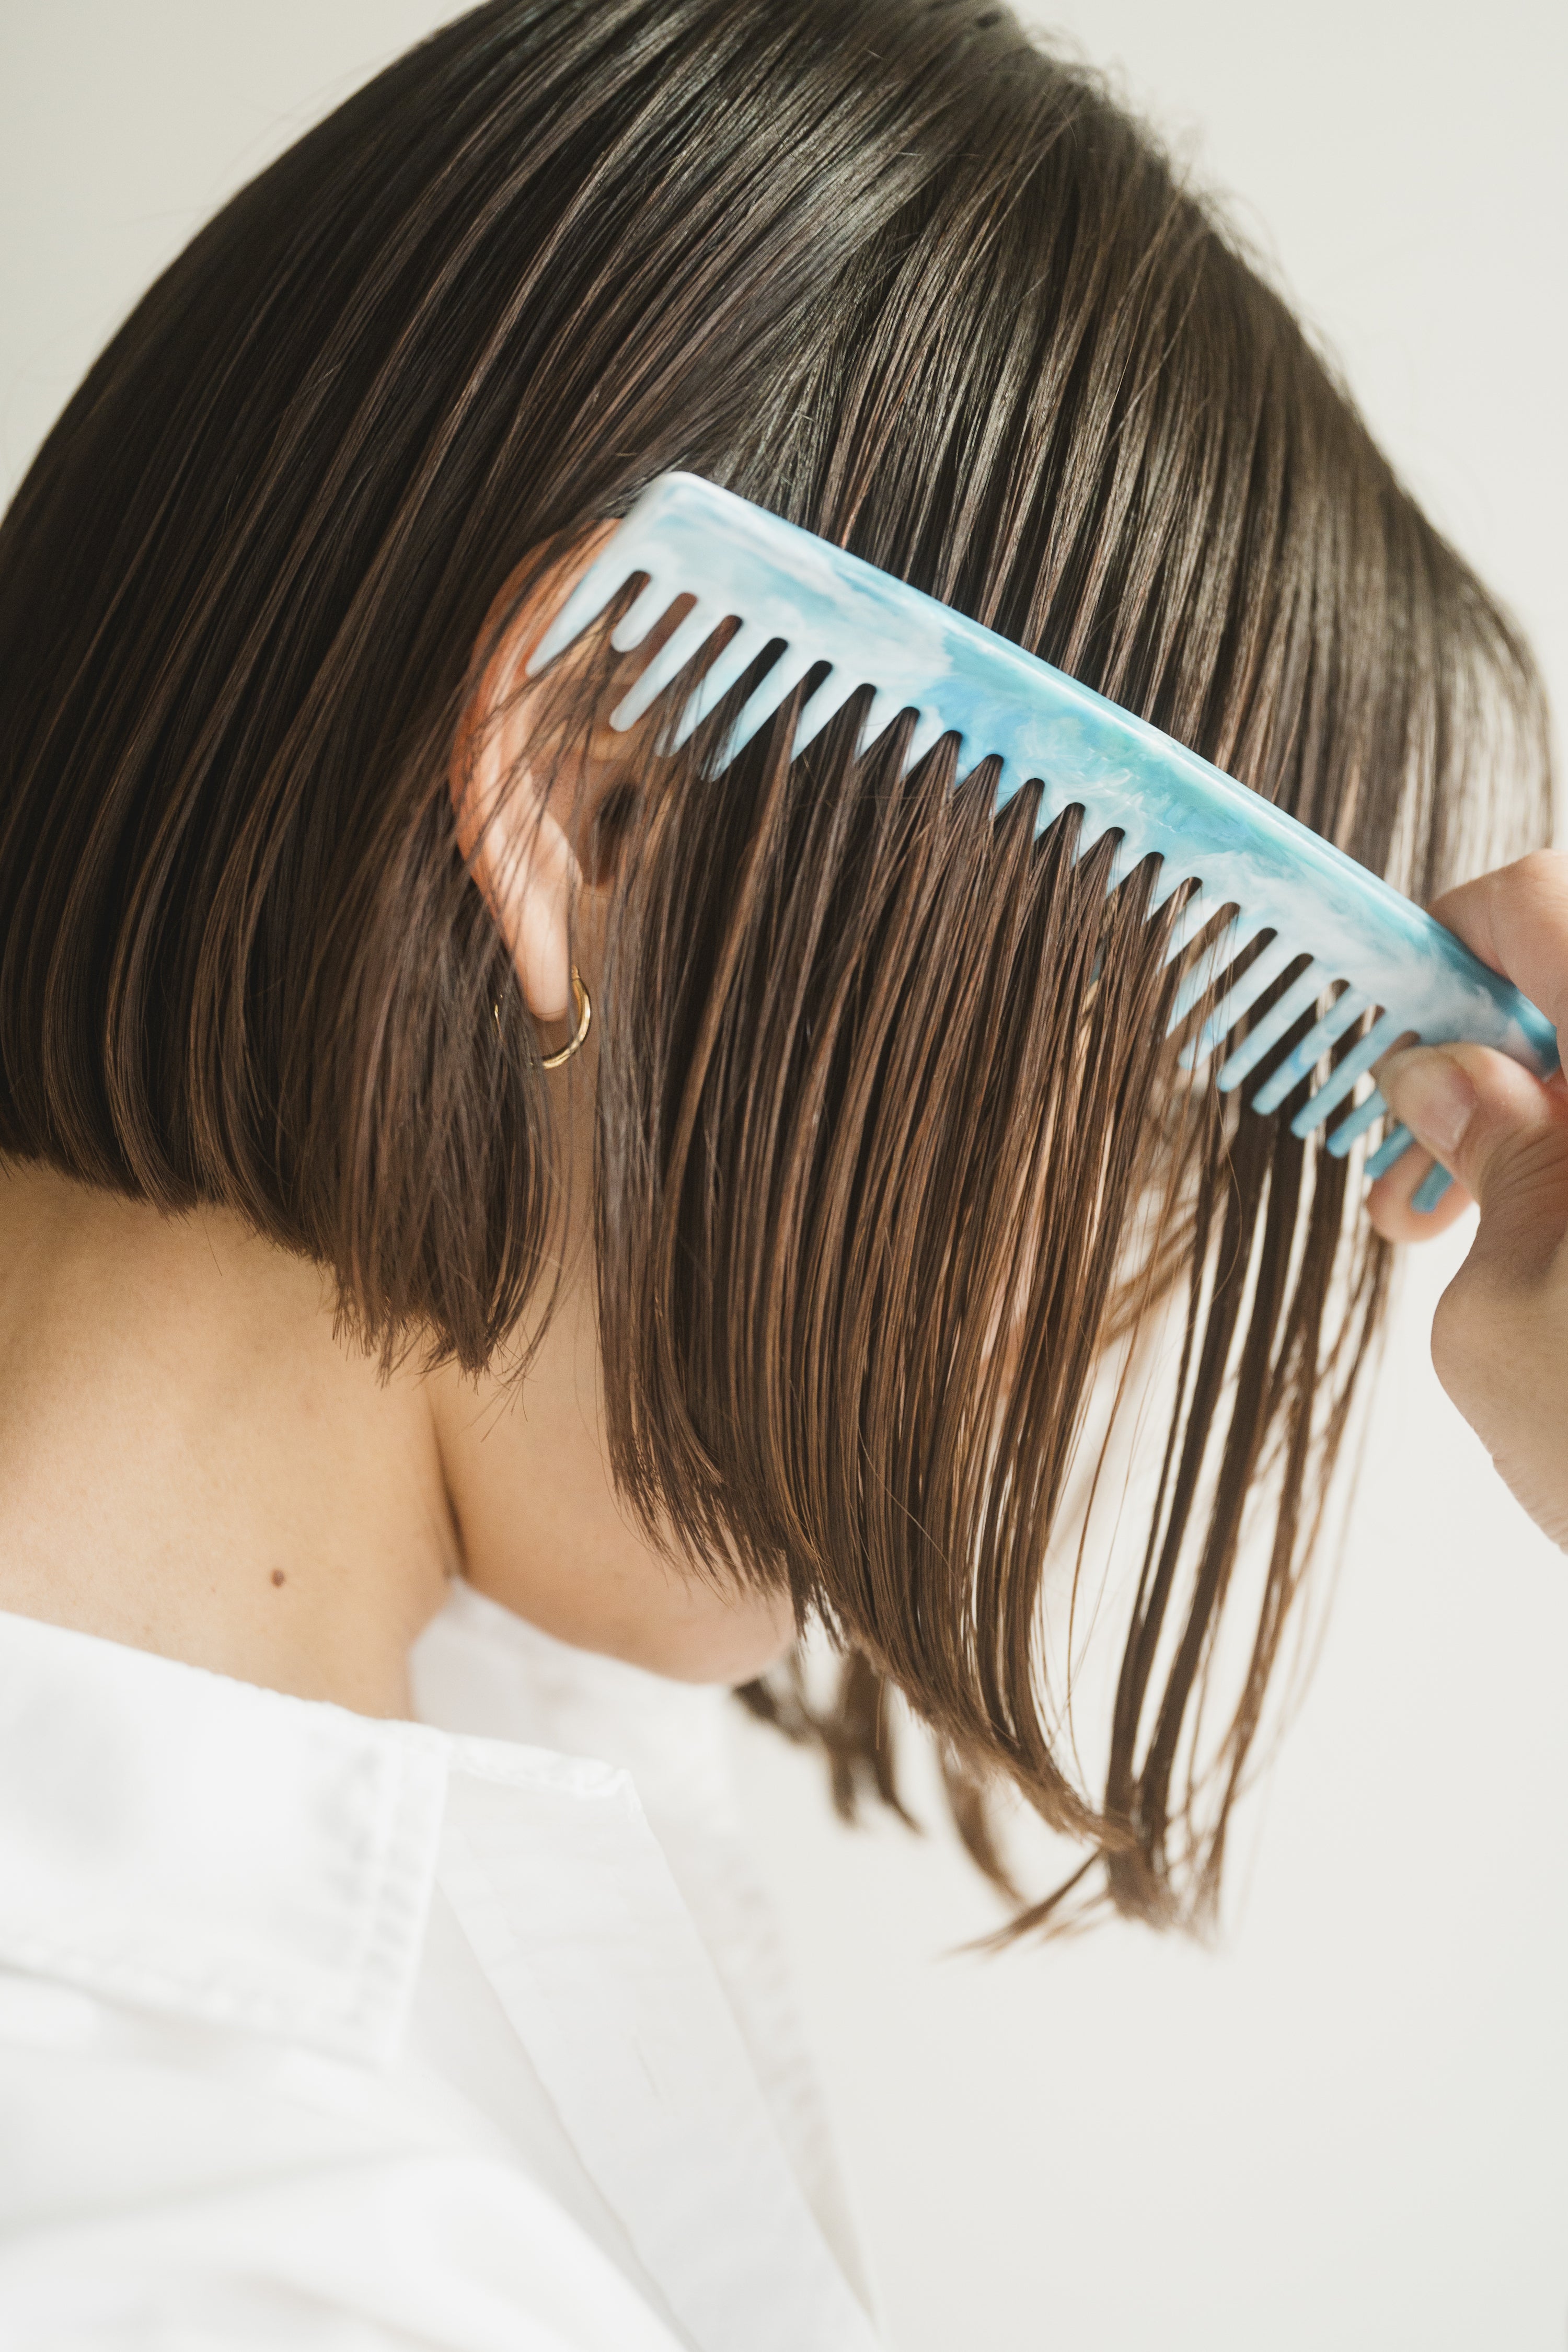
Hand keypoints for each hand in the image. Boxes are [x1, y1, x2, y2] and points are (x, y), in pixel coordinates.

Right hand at [1366, 851, 1567, 1548]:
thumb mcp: (1502, 1319)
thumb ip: (1481, 1167)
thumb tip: (1444, 1075)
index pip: (1536, 902)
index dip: (1446, 942)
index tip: (1391, 1028)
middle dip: (1486, 1060)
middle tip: (1414, 1178)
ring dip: (1541, 1130)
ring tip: (1470, 1243)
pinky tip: (1552, 1270)